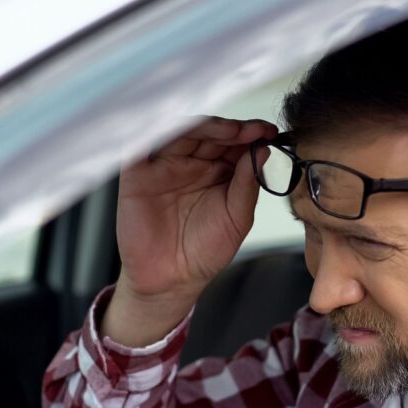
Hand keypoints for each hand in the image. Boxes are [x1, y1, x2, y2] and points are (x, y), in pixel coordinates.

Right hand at [115, 116, 277, 301]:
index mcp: (217, 171)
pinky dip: (158, 132)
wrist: (173, 280)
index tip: (270, 132)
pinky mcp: (137, 174)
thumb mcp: (236, 218)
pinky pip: (143, 145)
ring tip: (232, 131)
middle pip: (209, 132)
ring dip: (207, 127)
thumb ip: (247, 184)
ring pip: (181, 132)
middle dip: (233, 128)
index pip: (233, 142)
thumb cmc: (204, 251)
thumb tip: (264, 150)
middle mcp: (191, 163)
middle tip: (253, 130)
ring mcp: (164, 166)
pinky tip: (183, 130)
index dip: (251, 134)